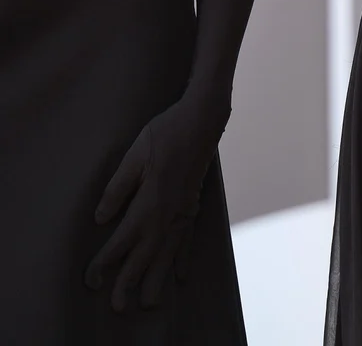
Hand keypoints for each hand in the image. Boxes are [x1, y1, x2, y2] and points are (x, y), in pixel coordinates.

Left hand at [86, 94, 227, 310]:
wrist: (203, 119)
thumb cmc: (165, 132)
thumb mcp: (134, 155)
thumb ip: (118, 188)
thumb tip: (101, 218)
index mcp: (149, 202)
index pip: (122, 241)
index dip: (105, 262)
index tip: (91, 281)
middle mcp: (167, 213)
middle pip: (146, 255)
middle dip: (131, 281)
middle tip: (119, 308)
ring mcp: (183, 210)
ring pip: (169, 252)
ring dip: (158, 278)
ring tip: (151, 303)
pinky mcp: (193, 204)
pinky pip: (187, 237)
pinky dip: (183, 257)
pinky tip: (180, 275)